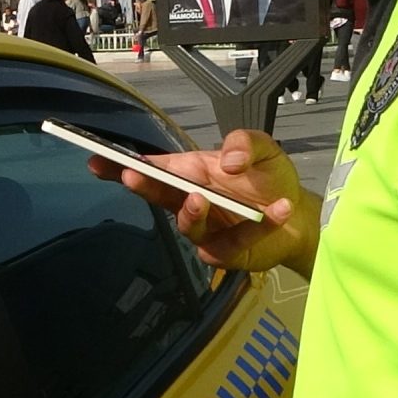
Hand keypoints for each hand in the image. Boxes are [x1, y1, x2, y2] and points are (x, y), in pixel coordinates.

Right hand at [88, 128, 319, 278]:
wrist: (300, 217)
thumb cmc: (271, 181)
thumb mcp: (264, 149)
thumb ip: (245, 143)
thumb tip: (229, 160)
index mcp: (192, 173)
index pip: (153, 168)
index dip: (122, 166)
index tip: (98, 161)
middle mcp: (192, 201)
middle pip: (158, 196)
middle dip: (142, 186)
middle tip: (133, 177)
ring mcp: (206, 231)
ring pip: (188, 225)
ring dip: (191, 212)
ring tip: (202, 198)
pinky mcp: (225, 254)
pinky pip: (234, 244)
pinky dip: (258, 226)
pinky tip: (277, 209)